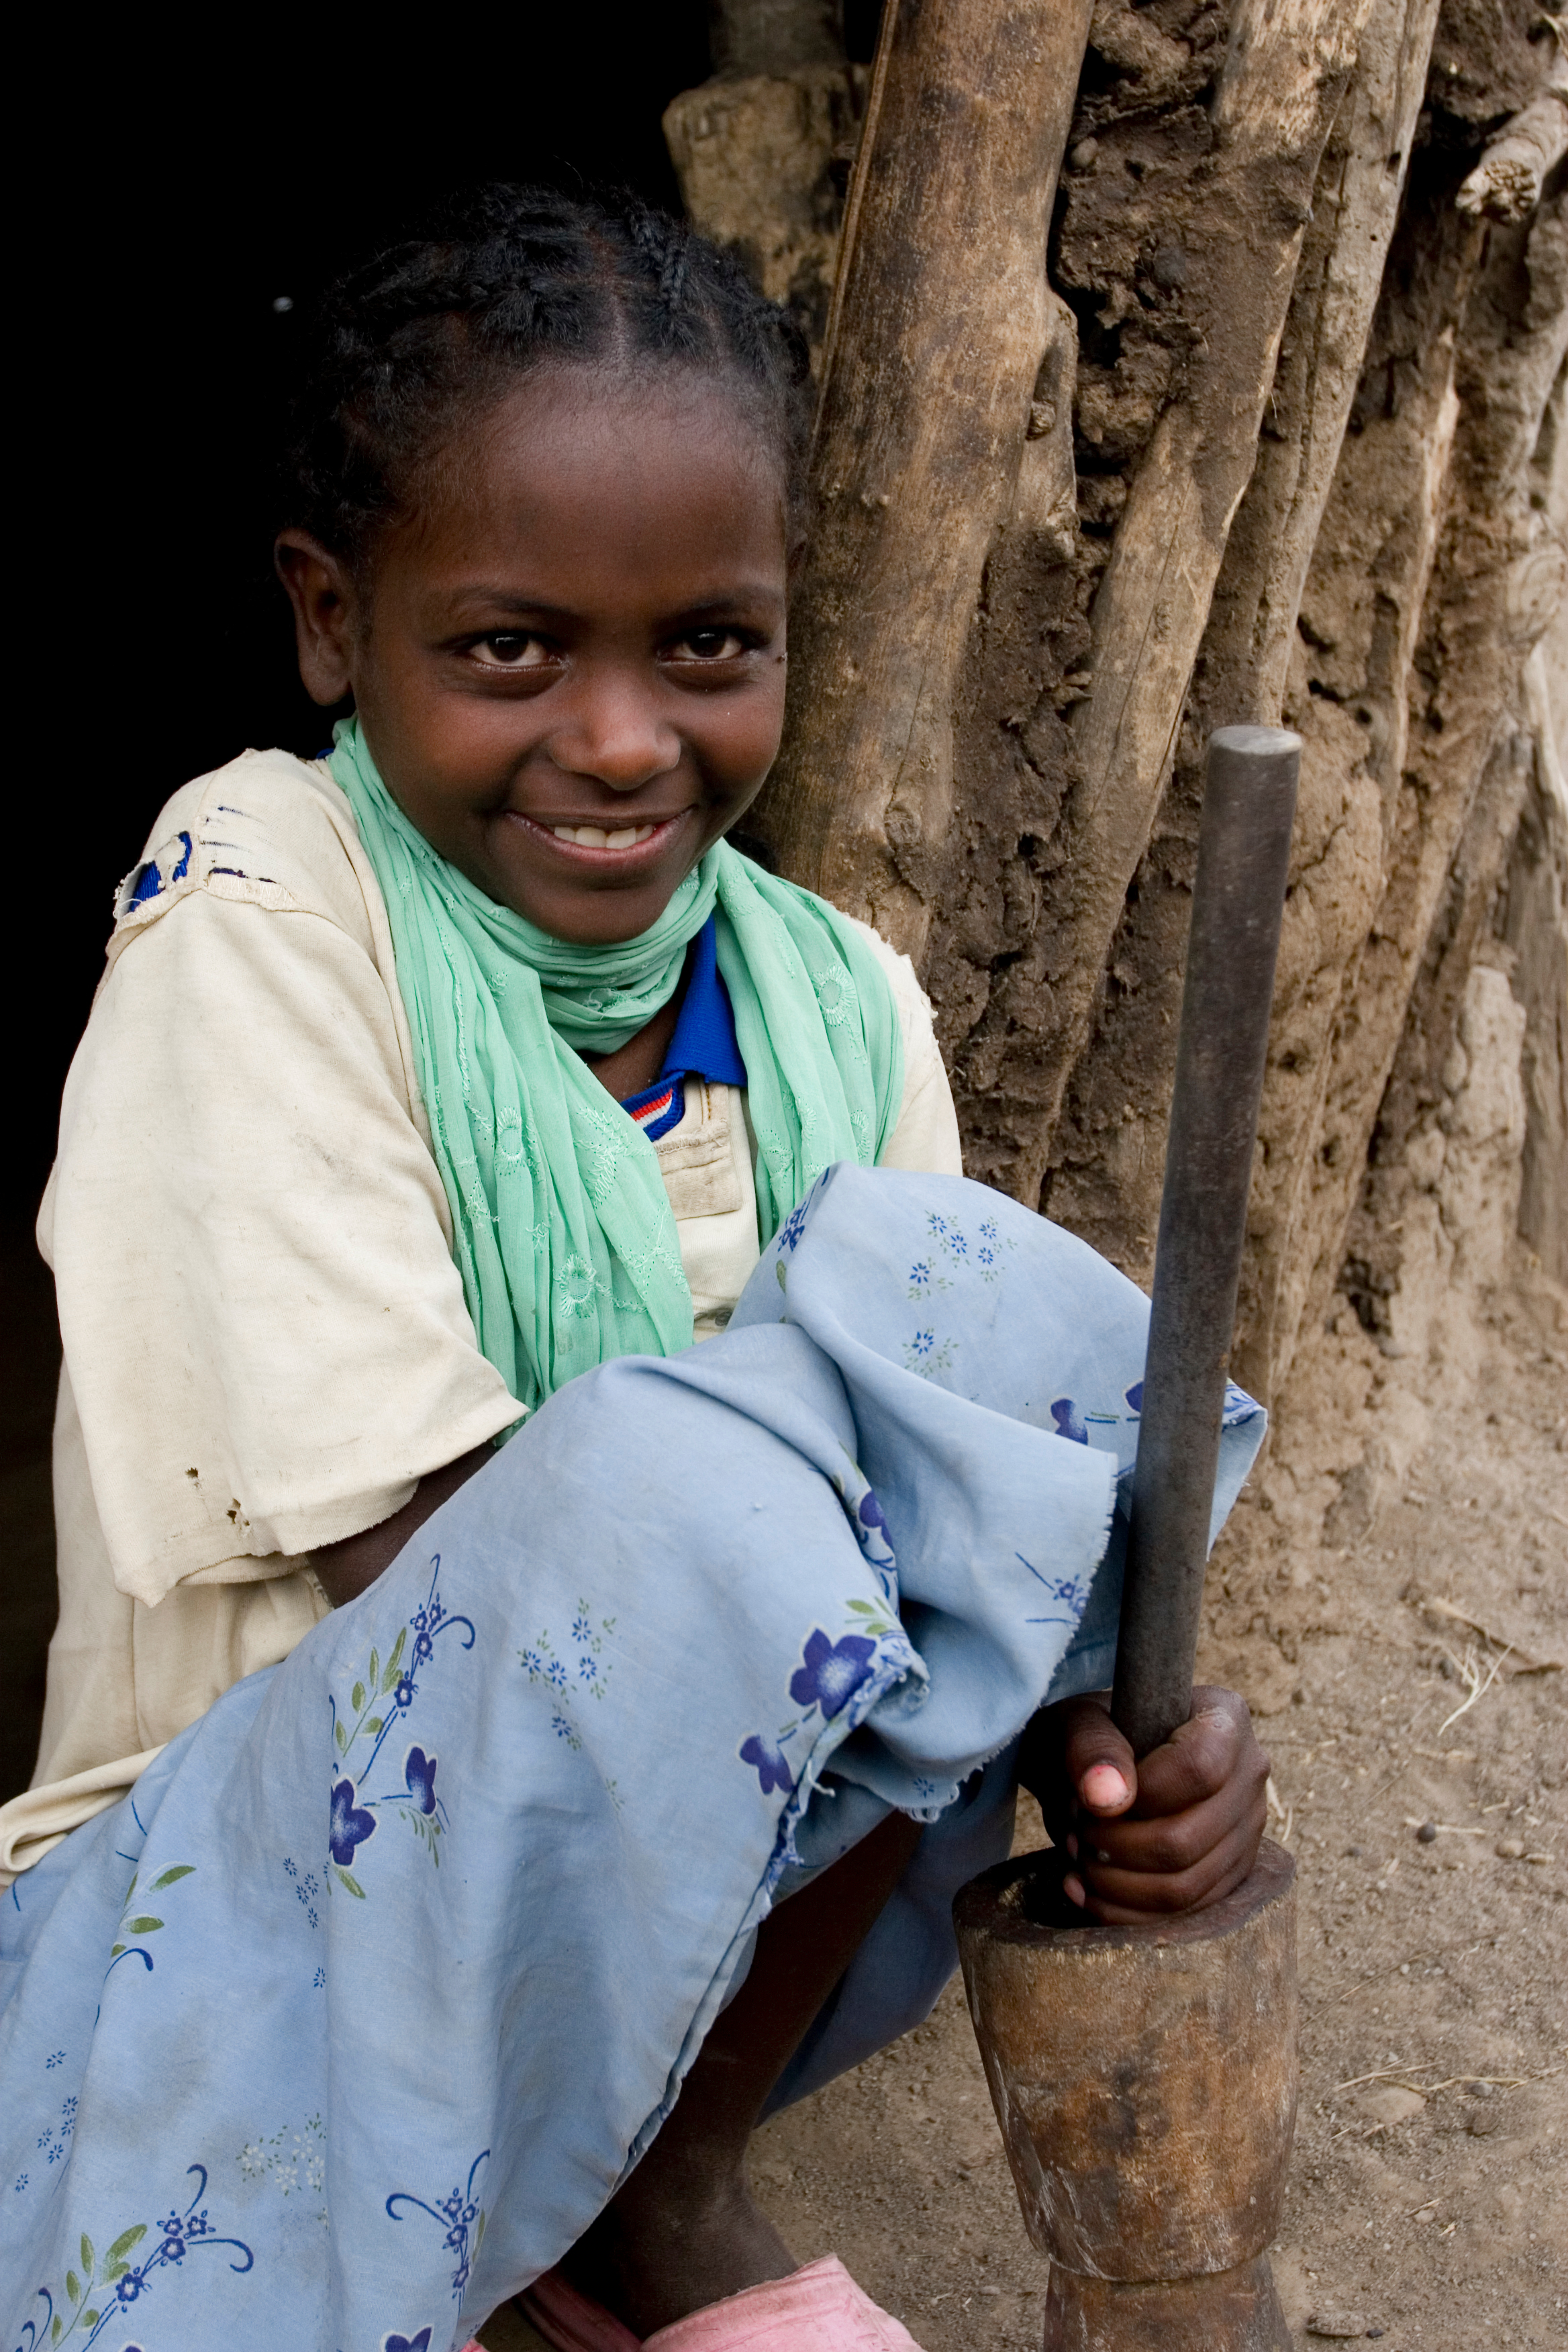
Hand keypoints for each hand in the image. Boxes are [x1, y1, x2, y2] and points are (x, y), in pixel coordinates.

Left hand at [1018, 1685, 1269, 1923]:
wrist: (1104, 1766)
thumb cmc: (1094, 1737)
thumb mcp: (1077, 1723)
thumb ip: (1091, 1748)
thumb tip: (1107, 1798)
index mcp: (1226, 1718)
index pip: (1197, 1769)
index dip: (1139, 1795)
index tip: (1094, 1798)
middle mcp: (1251, 1773)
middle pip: (1187, 1840)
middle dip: (1115, 1849)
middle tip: (1077, 1835)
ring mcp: (1249, 1828)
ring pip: (1186, 1887)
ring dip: (1116, 1885)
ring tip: (1080, 1859)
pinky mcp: (1234, 1872)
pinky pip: (1184, 1913)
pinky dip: (1126, 1912)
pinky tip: (1086, 1890)